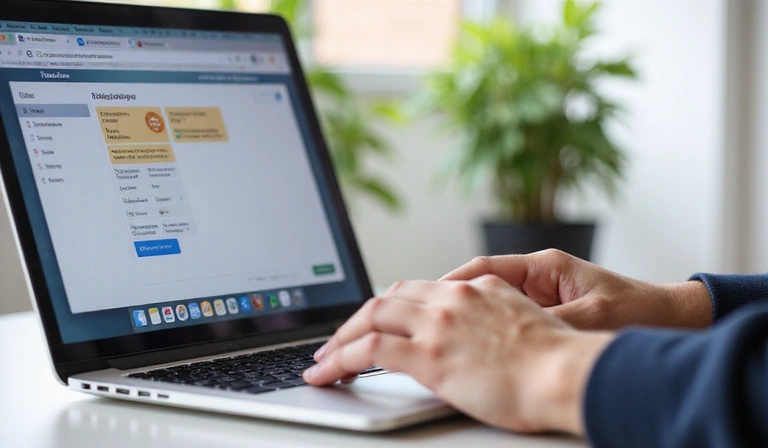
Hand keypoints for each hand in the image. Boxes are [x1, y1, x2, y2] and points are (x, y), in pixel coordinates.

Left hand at [303, 276, 613, 433]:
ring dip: (339, 339)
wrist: (568, 374)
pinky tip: (328, 372)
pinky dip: (340, 359)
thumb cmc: (556, 360)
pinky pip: (368, 350)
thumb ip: (489, 320)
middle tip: (337, 340)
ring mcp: (438, 323)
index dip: (387, 306)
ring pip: (370, 318)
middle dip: (356, 320)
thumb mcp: (521, 322)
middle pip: (387, 298)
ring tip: (323, 360)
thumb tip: (470, 337)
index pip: (416, 289)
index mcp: (475, 288)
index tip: (373, 321)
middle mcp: (451, 298)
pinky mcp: (428, 354)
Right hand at [441, 249, 711, 329]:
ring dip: (470, 316)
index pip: (488, 267)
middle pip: (483, 284)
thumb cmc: (637, 309)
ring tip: (444, 333)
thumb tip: (519, 333)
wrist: (668, 318)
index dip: (455, 279)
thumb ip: (555, 320)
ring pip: (493, 304)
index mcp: (546, 266)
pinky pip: (510, 322)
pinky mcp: (548, 315)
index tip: (432, 292)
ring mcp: (542, 297)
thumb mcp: (594, 314)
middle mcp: (539, 278)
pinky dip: (492, 332)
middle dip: (453, 297)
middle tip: (425, 313)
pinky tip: (477, 348)